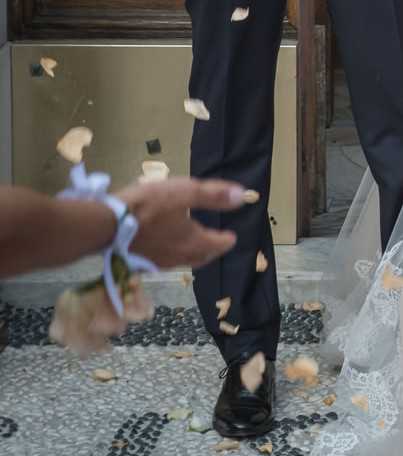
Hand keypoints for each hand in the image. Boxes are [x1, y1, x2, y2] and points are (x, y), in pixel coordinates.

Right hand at [111, 177, 244, 268]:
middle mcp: (178, 257)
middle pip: (202, 257)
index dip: (227, 240)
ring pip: (183, 261)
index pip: (218, 245)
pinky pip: (166, 261)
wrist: (106, 225)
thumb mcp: (184, 192)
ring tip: (195, 243)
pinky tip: (167, 245)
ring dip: (194, 253)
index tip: (232, 237)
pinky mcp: (142, 263)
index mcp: (192, 242)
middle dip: (212, 250)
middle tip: (217, 243)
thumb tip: (243, 196)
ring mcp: (159, 263)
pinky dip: (174, 254)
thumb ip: (213, 195)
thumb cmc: (148, 206)